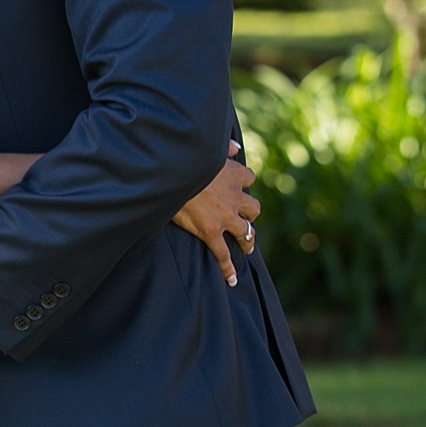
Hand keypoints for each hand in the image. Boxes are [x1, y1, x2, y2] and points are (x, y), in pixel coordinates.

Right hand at [173, 140, 259, 285]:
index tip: (238, 185)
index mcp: (233, 173)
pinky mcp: (211, 232)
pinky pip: (223, 254)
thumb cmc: (185, 157)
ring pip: (246, 232)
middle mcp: (234, 196)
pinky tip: (231, 279)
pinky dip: (228, 268)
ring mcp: (225, 216)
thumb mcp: (207, 148)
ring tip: (247, 245)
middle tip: (243, 217)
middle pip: (253, 207)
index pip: (248, 178)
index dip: (243, 182)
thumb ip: (224, 148)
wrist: (171, 173)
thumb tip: (236, 147)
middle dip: (249, 213)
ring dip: (248, 239)